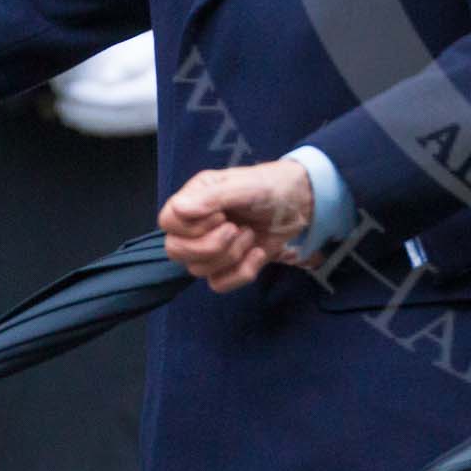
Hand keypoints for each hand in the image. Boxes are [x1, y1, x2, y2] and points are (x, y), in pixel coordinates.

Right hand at [158, 161, 315, 292]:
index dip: (191, 226)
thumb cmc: (272, 186)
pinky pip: (218, 284)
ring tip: (251, 235)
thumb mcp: (246, 186)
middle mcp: (196, 224)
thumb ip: (213, 197)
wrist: (303, 203)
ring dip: (232, 255)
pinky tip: (258, 253)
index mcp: (195, 198)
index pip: (167, 221)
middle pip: (176, 250)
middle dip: (210, 245)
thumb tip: (179, 210)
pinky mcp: (228, 265)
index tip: (221, 216)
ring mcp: (210, 246)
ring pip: (197, 270)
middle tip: (236, 229)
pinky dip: (241, 272)